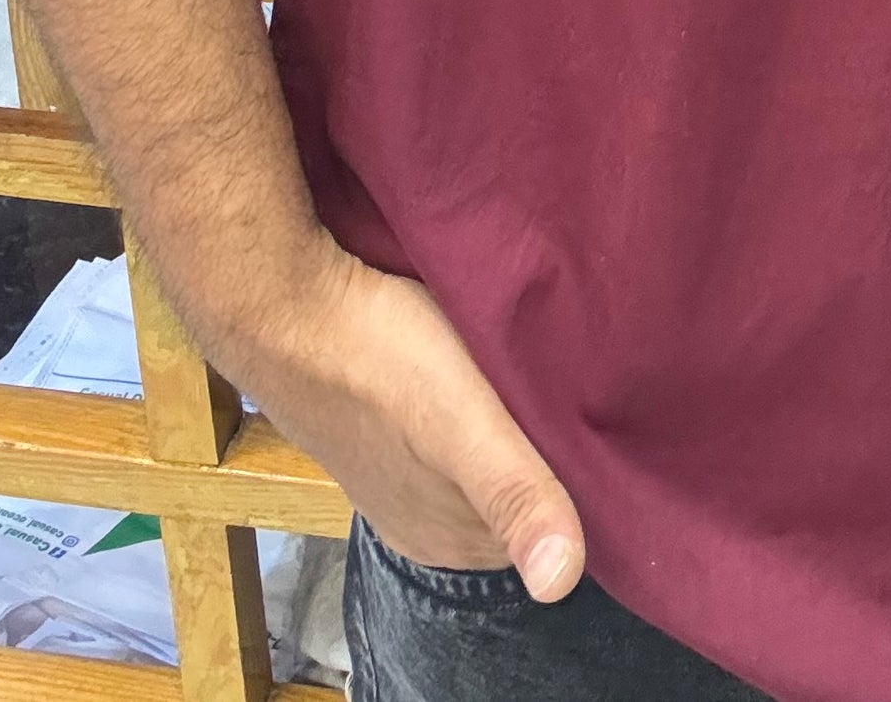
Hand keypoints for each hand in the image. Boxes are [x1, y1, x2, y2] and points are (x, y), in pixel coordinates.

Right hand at [213, 236, 585, 601]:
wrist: (288, 306)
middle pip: (525, 487)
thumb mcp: (463, 427)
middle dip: (554, 444)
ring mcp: (401, 477)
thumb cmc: (382, 359)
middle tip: (579, 379)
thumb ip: (513, 495)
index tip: (602, 417)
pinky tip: (485, 360)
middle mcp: (429, 522)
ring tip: (541, 364)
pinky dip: (477, 400)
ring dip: (516, 418)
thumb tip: (561, 583)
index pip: (556, 523)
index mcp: (455, 542)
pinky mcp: (383, 430)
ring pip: (492, 455)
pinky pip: (454, 428)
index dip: (584, 472)